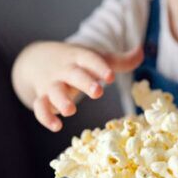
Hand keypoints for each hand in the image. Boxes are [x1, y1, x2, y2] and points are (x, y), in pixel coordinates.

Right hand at [13, 42, 142, 131]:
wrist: (35, 58)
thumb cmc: (74, 62)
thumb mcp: (93, 58)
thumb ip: (119, 60)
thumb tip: (142, 52)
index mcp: (79, 58)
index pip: (89, 58)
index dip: (99, 67)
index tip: (111, 76)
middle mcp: (65, 70)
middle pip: (73, 74)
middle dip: (84, 82)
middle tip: (98, 92)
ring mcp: (51, 84)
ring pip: (54, 91)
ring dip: (61, 100)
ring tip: (71, 111)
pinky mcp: (41, 97)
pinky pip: (40, 107)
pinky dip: (45, 116)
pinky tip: (56, 126)